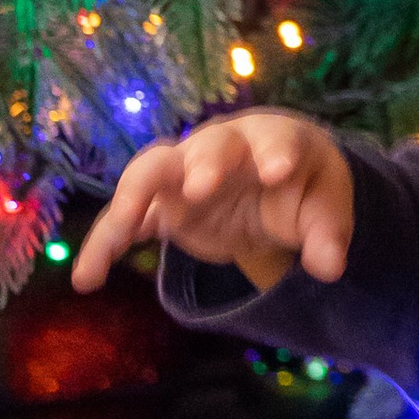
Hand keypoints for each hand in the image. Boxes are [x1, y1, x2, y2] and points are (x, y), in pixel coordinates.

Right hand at [73, 110, 354, 299]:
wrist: (270, 178)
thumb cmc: (302, 184)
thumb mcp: (325, 206)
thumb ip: (328, 234)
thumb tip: (330, 269)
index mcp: (274, 139)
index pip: (278, 139)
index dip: (277, 152)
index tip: (277, 172)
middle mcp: (224, 146)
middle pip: (210, 147)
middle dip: (204, 164)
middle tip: (201, 187)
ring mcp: (184, 170)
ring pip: (152, 171)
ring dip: (137, 196)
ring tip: (124, 229)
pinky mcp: (161, 204)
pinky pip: (126, 219)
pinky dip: (106, 243)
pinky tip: (87, 278)